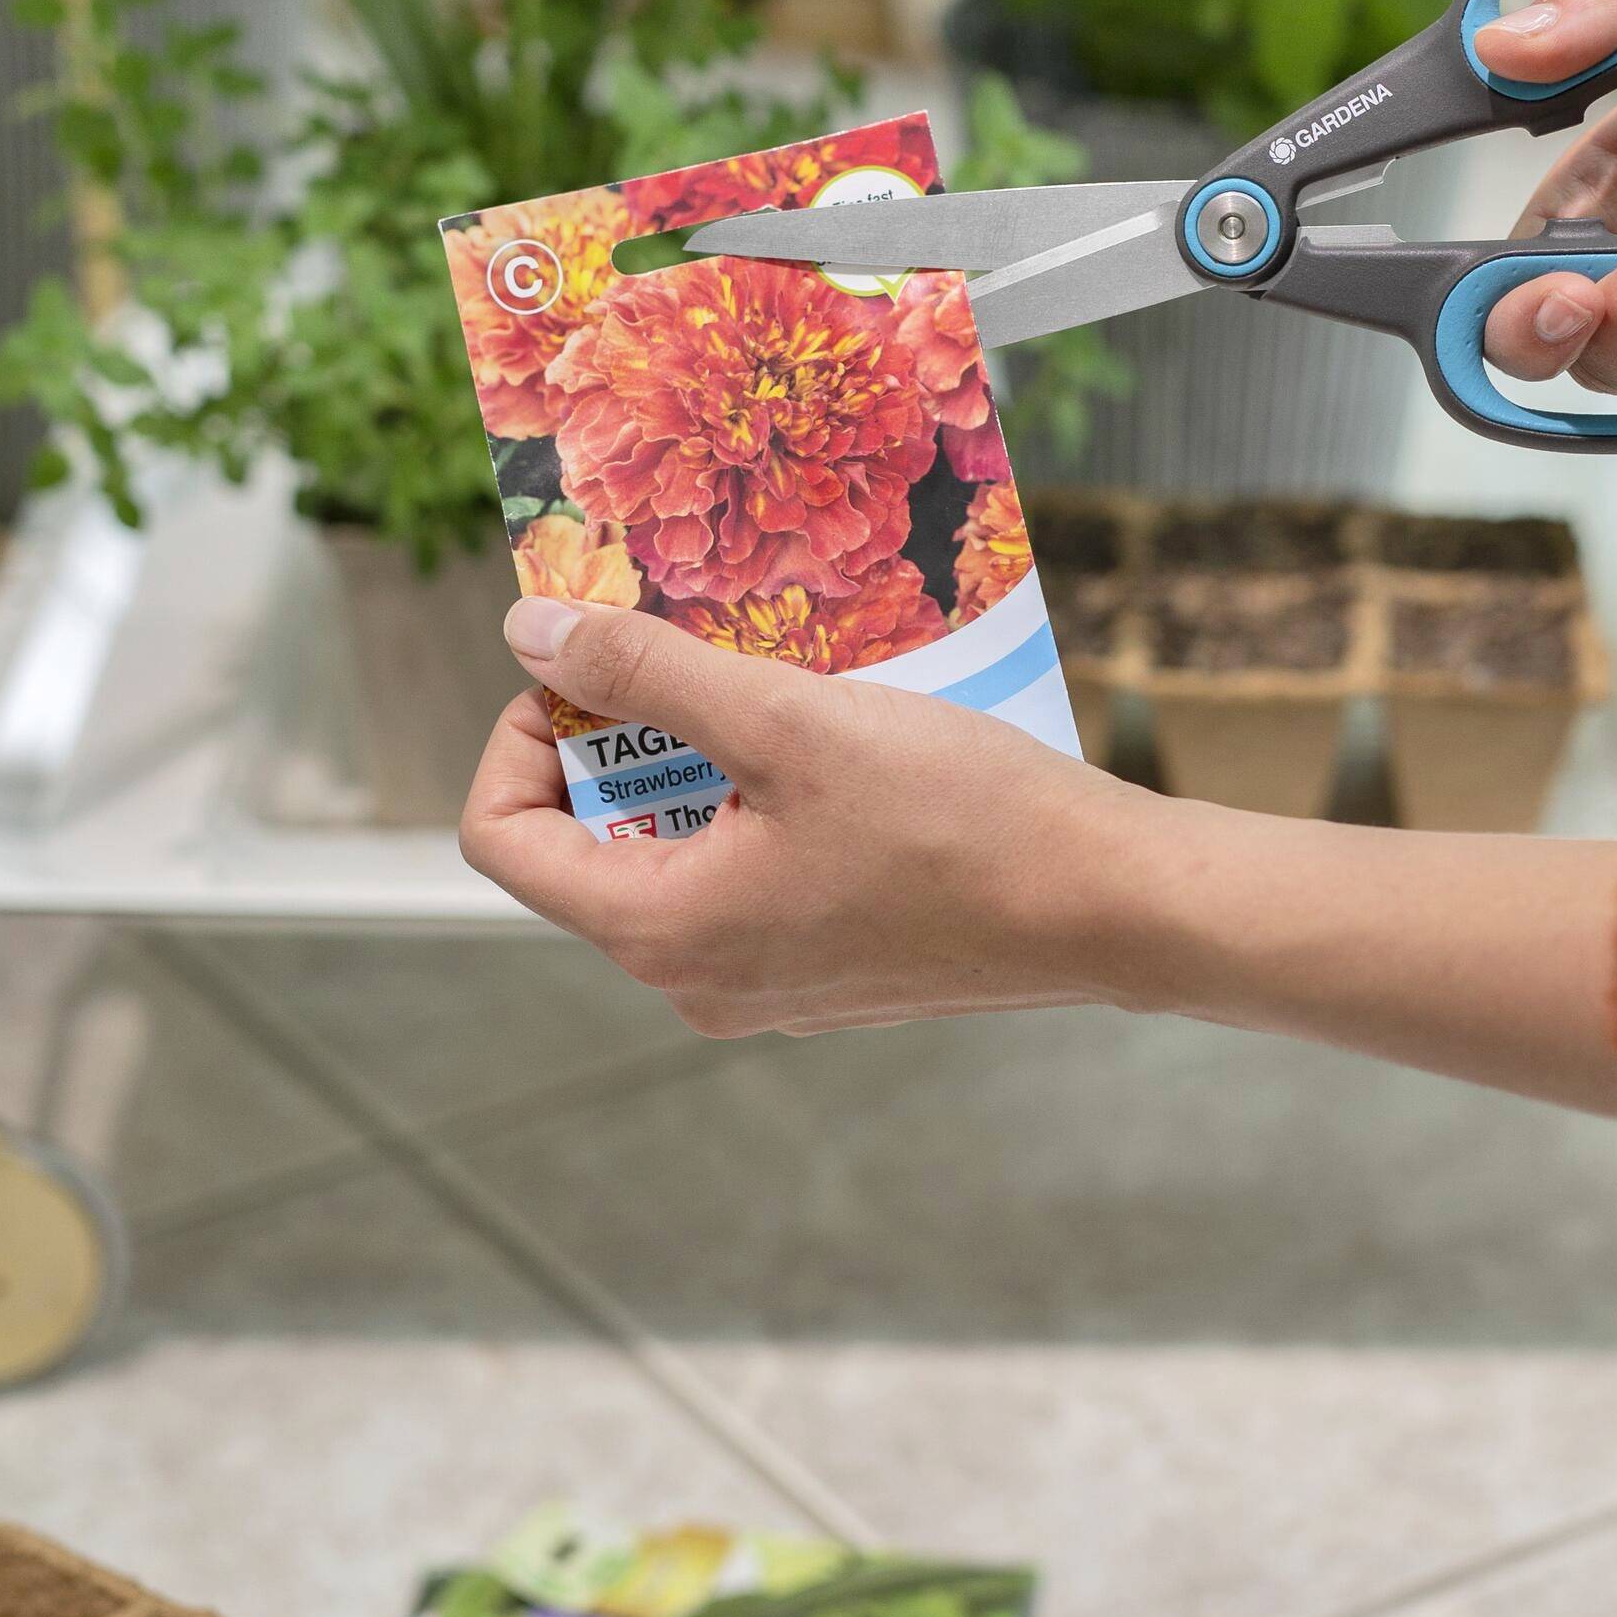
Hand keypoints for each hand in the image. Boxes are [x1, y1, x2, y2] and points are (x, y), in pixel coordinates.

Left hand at [461, 592, 1154, 1037]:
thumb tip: (527, 629)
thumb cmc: (957, 817)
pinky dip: (760, 807)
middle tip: (700, 659)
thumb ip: (648, 673)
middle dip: (626, 740)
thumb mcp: (786, 719)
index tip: (597, 665)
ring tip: (777, 693)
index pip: (507, 839)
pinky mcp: (826, 972)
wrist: (1109, 906)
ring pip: (676, 857)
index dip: (523, 735)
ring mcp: (764, 987)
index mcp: (662, 934)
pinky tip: (834, 748)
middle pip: (589, 845)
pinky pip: (747, 880)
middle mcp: (696, 982)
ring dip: (701, 767)